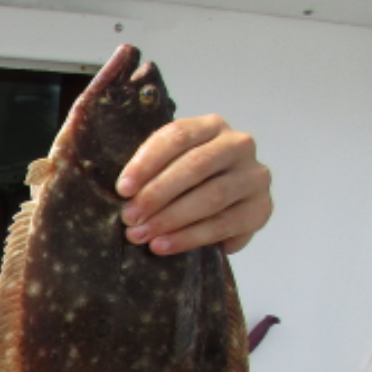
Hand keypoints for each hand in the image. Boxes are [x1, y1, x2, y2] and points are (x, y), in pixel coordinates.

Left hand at [116, 116, 271, 255]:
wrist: (220, 210)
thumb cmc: (181, 183)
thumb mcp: (165, 165)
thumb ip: (146, 165)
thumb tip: (111, 175)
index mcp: (211, 126)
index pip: (178, 136)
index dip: (147, 162)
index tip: (122, 189)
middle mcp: (238, 145)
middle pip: (196, 166)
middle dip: (157, 194)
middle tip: (129, 218)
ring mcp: (254, 176)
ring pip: (212, 196)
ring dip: (172, 218)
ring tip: (142, 235)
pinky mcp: (261, 208)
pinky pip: (224, 224)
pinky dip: (190, 237)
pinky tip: (164, 246)